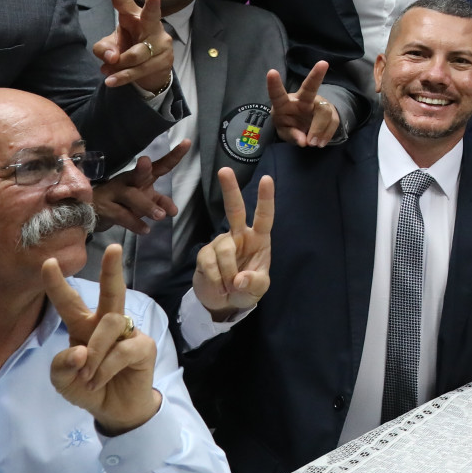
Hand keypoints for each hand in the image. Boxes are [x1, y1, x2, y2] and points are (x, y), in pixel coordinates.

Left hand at [42, 245, 160, 435]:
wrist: (114, 410)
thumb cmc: (87, 388)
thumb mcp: (62, 380)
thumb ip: (62, 365)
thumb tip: (80, 351)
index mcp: (83, 327)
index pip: (69, 302)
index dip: (57, 284)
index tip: (48, 262)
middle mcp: (106, 324)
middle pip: (110, 292)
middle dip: (111, 270)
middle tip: (114, 248)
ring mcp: (128, 334)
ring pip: (110, 324)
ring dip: (94, 351)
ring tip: (87, 375)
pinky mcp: (143, 347)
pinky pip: (122, 350)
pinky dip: (104, 368)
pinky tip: (98, 381)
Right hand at [91, 139, 185, 234]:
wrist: (91, 210)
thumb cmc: (122, 201)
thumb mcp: (144, 199)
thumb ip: (159, 202)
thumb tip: (174, 211)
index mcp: (141, 177)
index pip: (160, 165)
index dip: (174, 155)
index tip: (187, 142)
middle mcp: (128, 181)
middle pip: (137, 174)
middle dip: (142, 168)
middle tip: (145, 162)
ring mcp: (115, 194)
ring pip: (130, 197)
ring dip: (146, 206)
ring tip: (161, 216)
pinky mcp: (106, 208)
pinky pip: (121, 216)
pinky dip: (134, 223)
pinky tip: (145, 230)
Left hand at [93, 0, 173, 92]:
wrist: (151, 72)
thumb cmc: (129, 50)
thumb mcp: (111, 47)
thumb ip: (104, 48)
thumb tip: (111, 57)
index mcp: (134, 17)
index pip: (124, 2)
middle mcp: (151, 26)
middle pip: (151, 16)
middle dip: (152, 6)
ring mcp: (160, 42)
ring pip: (137, 53)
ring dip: (120, 65)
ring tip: (107, 71)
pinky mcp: (164, 60)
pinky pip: (140, 69)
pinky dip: (122, 77)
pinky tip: (111, 81)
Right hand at [193, 167, 272, 318]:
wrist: (223, 302)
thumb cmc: (246, 289)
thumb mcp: (258, 289)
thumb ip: (254, 283)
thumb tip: (239, 278)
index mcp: (259, 238)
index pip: (264, 216)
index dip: (265, 198)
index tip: (267, 179)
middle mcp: (239, 235)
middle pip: (234, 209)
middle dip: (230, 190)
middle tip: (224, 170)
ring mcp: (220, 242)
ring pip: (224, 251)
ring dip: (229, 273)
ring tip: (231, 286)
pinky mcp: (204, 254)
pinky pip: (210, 264)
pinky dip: (217, 279)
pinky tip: (220, 287)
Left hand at [268, 61, 340, 146]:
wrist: (305, 128)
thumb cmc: (289, 126)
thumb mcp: (285, 133)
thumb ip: (292, 136)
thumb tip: (304, 141)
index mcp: (285, 104)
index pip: (278, 94)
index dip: (274, 85)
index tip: (271, 72)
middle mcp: (302, 100)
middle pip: (309, 88)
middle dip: (315, 75)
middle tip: (323, 64)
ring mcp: (318, 104)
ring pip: (324, 113)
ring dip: (319, 130)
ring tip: (314, 145)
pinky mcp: (330, 111)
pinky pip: (333, 122)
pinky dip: (326, 135)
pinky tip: (320, 143)